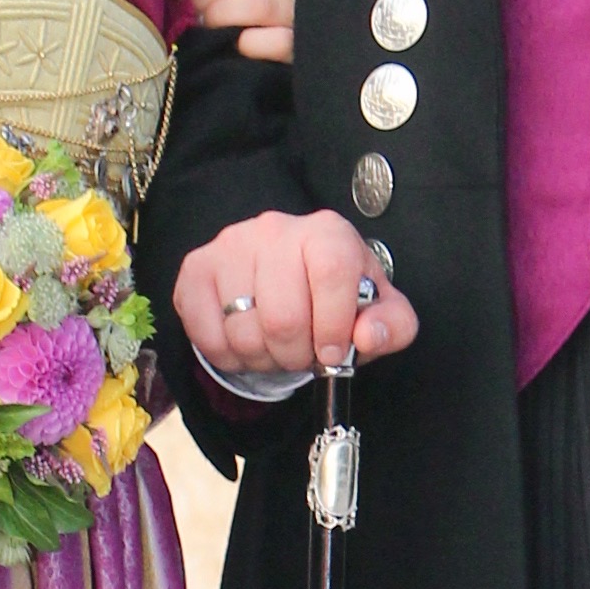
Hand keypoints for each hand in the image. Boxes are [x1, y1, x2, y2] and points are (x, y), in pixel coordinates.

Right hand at [173, 212, 419, 386]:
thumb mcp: (377, 312)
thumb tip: (367, 336)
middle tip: (301, 353)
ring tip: (274, 347)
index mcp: (327, 233)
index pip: (332, 272)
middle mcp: (276, 229)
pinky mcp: (196, 269)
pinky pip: (207, 336)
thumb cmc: (335, 299)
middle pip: (282, 317)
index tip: (332, 352)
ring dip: (262, 359)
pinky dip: (228, 357)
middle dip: (295, 354)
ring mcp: (231, 246)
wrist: (285, 281)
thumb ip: (393, 326)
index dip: (333, 324)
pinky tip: (244, 343)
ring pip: (243, 332)